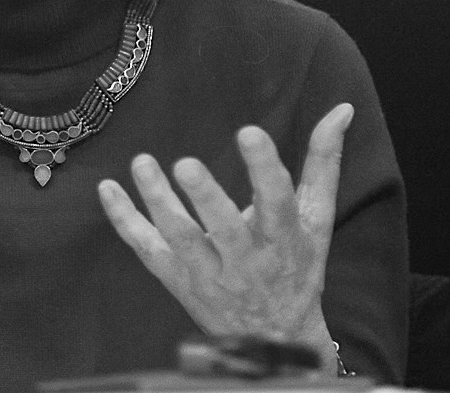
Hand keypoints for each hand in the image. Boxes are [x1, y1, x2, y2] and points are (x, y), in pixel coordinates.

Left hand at [98, 103, 353, 366]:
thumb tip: (341, 109)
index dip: (264, 169)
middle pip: (225, 230)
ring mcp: (207, 275)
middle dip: (206, 199)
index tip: (249, 133)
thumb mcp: (316, 218)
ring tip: (142, 163)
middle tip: (186, 164)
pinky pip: (146, 250)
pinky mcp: (177, 280)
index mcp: (283, 240)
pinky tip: (107, 188)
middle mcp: (246, 261)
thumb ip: (323, 163)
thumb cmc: (298, 266)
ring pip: (180, 241)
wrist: (276, 340)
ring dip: (157, 203)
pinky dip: (124, 221)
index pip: (276, 202)